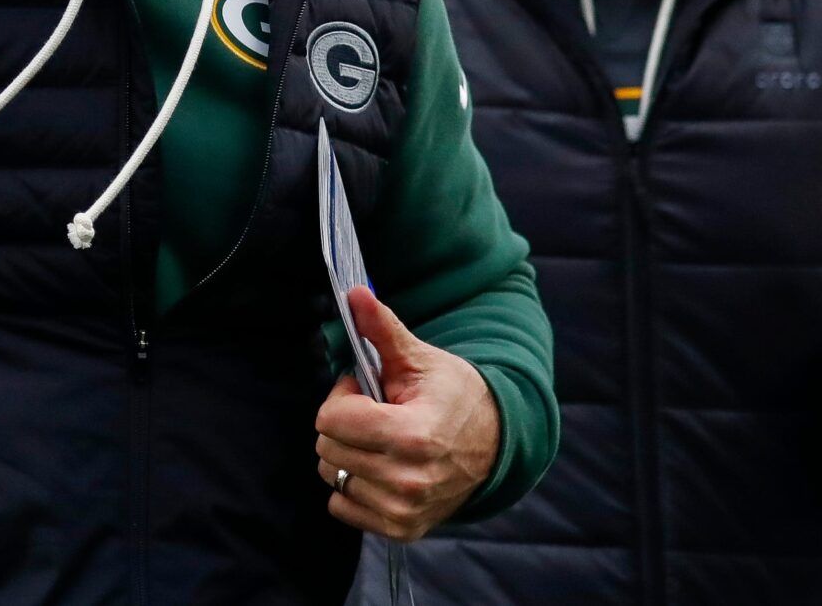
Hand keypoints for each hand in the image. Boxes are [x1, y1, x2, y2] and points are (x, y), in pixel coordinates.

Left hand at [314, 287, 501, 541]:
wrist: (494, 443)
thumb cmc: (453, 395)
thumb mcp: (419, 359)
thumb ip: (382, 329)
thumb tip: (354, 292)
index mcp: (412, 435)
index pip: (331, 420)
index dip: (343, 397)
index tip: (365, 390)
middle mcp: (407, 480)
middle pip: (327, 447)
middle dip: (343, 423)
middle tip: (374, 412)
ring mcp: (404, 510)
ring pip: (332, 475)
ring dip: (347, 453)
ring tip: (379, 438)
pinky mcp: (401, 529)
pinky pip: (341, 506)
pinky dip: (353, 484)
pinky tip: (380, 466)